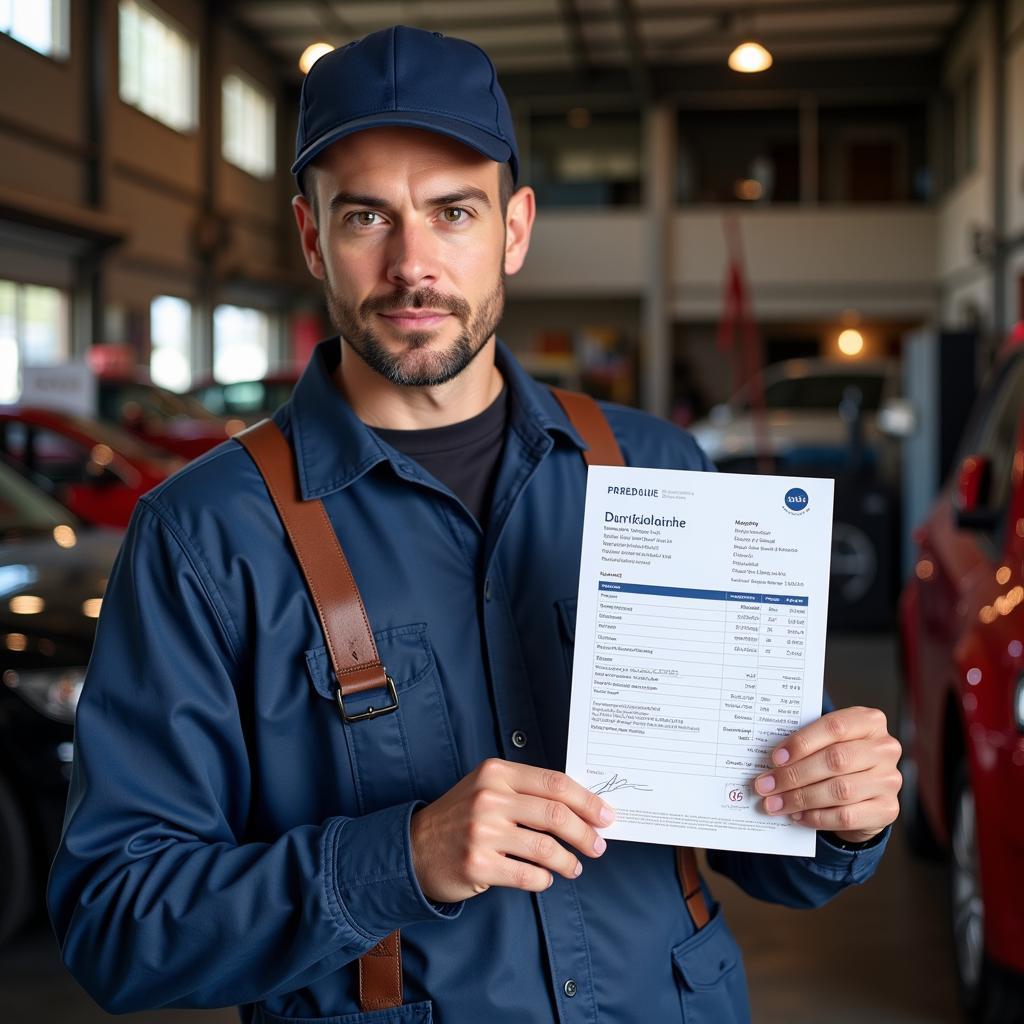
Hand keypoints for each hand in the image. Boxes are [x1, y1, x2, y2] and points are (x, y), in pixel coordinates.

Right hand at [410, 758, 614, 903]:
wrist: (415, 847)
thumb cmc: (461, 817)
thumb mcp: (489, 787)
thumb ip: (527, 790)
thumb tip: (582, 806)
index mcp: (497, 772)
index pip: (555, 783)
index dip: (587, 801)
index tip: (606, 815)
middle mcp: (490, 797)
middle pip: (556, 815)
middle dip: (585, 833)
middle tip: (598, 845)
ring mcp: (482, 831)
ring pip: (546, 848)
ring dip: (568, 861)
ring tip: (574, 867)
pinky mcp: (478, 864)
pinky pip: (528, 875)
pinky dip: (544, 880)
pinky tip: (545, 878)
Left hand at [753, 706, 901, 843]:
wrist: (865, 792)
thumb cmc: (839, 758)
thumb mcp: (826, 742)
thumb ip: (806, 744)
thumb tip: (770, 762)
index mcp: (869, 722)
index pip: (834, 727)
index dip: (802, 742)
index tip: (775, 758)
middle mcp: (885, 748)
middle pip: (835, 759)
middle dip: (795, 774)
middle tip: (766, 785)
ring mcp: (890, 780)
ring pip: (839, 790)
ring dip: (800, 798)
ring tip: (775, 803)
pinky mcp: (888, 809)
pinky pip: (846, 816)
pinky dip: (816, 817)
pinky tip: (797, 815)